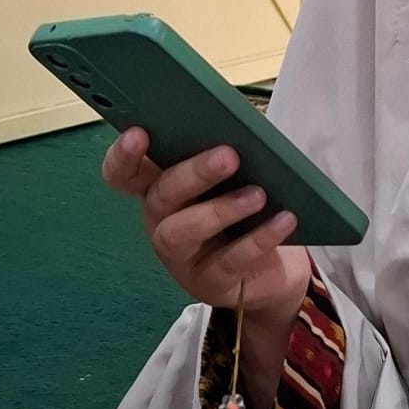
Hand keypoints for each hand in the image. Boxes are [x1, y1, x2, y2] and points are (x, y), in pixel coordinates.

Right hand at [102, 129, 311, 334]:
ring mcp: (181, 257)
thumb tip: (240, 125)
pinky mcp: (211, 282)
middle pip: (161, 195)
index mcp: (161, 188)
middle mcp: (162, 222)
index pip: (124, 173)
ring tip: (258, 194)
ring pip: (183, 232)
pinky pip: (231, 261)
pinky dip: (259, 238)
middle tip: (228, 156)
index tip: (140, 132)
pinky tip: (284, 219)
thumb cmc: (244, 212)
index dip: (123, 155)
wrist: (271, 270)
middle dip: (193, 173)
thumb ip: (223, 155)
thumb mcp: (233, 181)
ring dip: (220, 210)